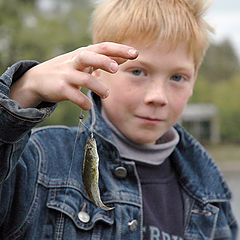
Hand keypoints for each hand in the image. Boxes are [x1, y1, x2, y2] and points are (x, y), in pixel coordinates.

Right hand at [9, 42, 137, 109]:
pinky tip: (88, 106)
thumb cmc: (67, 70)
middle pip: (89, 56)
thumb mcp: (83, 63)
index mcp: (82, 54)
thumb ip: (102, 61)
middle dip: (104, 61)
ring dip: (99, 88)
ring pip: (85, 79)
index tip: (135, 53)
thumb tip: (122, 59)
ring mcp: (66, 75)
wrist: (37, 79)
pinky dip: (84, 103)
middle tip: (115, 69)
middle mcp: (74, 62)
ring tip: (106, 95)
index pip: (103, 47)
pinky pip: (75, 96)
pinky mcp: (60, 89)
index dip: (119, 49)